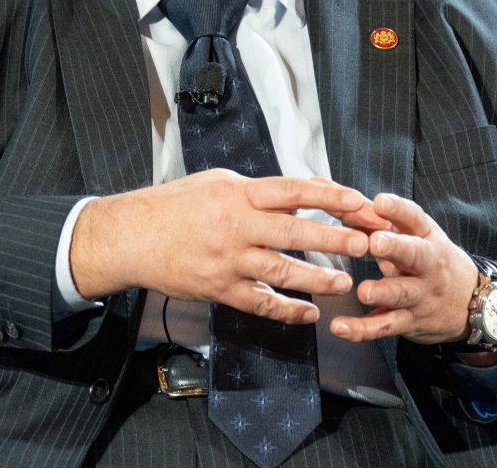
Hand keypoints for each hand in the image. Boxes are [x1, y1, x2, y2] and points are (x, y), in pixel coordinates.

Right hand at [69, 170, 373, 323]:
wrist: (131, 236)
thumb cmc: (176, 205)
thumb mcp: (219, 183)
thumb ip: (262, 189)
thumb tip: (308, 187)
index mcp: (239, 193)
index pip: (294, 191)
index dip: (330, 195)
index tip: (359, 201)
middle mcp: (236, 225)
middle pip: (295, 231)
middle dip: (334, 238)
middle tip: (364, 244)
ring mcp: (228, 259)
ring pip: (282, 271)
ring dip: (317, 279)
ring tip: (344, 283)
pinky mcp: (218, 288)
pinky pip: (259, 302)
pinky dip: (286, 310)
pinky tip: (308, 314)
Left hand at [329, 192, 479, 345]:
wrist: (468, 302)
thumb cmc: (427, 257)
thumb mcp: (410, 234)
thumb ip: (371, 216)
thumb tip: (328, 190)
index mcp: (425, 236)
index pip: (414, 218)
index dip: (398, 209)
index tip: (380, 202)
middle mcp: (427, 264)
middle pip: (414, 254)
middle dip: (396, 247)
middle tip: (375, 242)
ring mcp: (420, 294)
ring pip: (402, 293)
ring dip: (382, 291)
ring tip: (363, 292)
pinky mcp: (409, 321)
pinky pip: (386, 326)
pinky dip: (362, 330)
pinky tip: (340, 328)